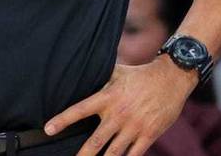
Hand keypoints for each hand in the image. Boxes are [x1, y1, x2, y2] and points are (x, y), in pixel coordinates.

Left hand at [44, 59, 194, 155]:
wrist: (171, 78)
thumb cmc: (140, 75)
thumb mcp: (117, 73)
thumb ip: (100, 78)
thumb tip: (81, 72)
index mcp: (108, 97)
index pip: (80, 110)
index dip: (63, 120)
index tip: (48, 129)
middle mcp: (119, 114)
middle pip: (95, 141)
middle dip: (82, 155)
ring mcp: (134, 126)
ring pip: (114, 153)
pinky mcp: (149, 134)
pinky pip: (134, 155)